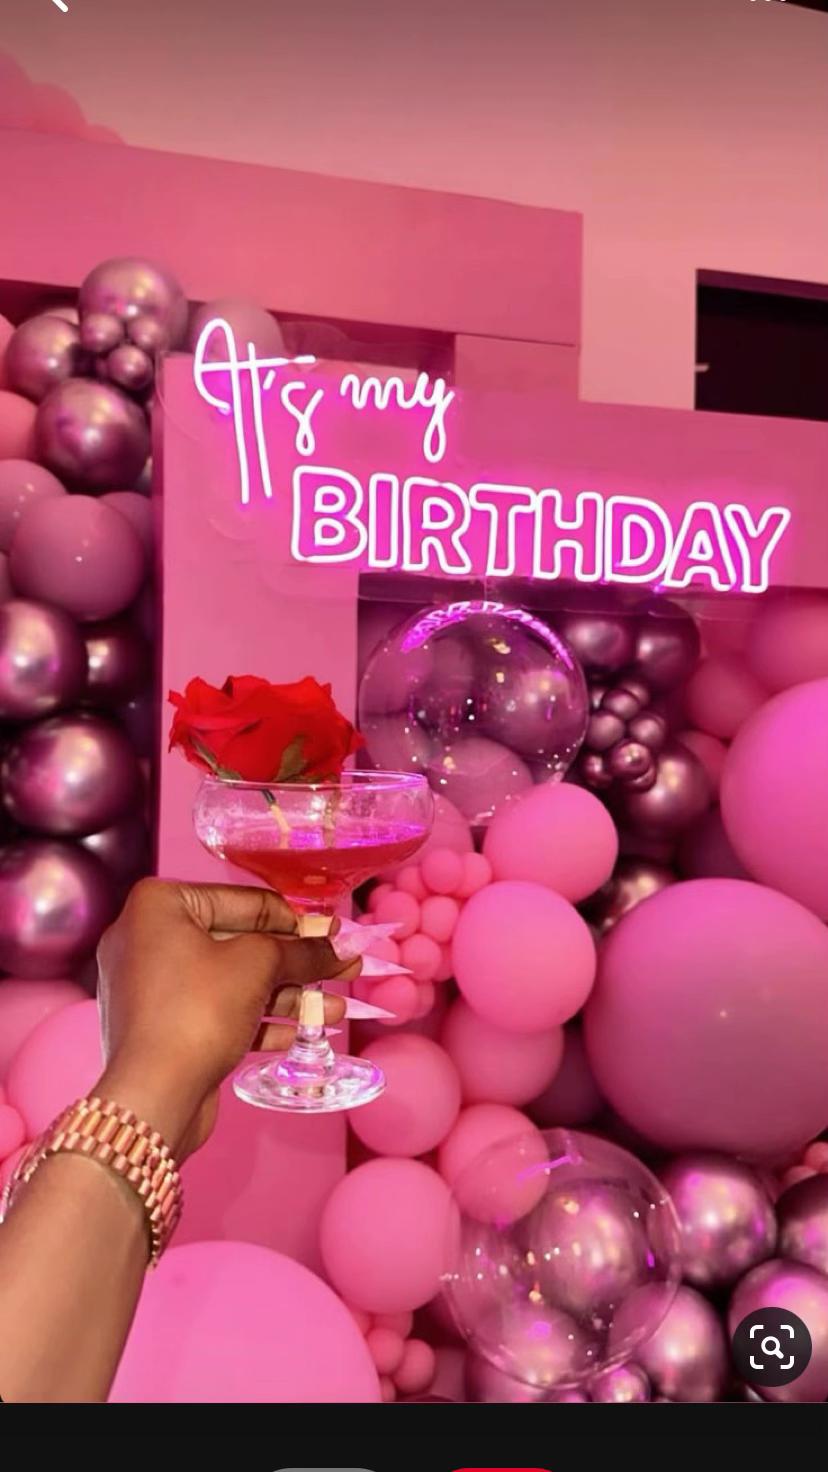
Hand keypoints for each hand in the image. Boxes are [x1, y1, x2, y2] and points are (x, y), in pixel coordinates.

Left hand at [95, 878, 358, 1158]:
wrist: (153, 1096)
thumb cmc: (198, 1010)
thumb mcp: (258, 966)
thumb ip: (303, 951)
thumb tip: (340, 947)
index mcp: (159, 906)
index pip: (244, 902)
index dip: (296, 920)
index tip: (333, 934)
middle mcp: (147, 939)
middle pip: (240, 943)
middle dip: (295, 963)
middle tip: (342, 968)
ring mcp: (152, 987)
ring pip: (232, 981)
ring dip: (286, 996)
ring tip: (334, 1010)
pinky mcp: (162, 1027)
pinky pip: (217, 1011)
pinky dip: (257, 1019)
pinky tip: (297, 1035)